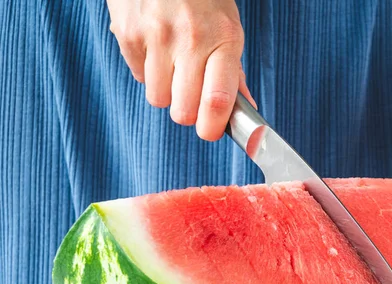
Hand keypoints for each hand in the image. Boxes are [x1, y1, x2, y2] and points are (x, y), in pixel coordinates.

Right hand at [106, 0, 255, 139]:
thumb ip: (233, 72)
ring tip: (172, 64)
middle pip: (183, 112)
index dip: (212, 128)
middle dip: (187, 112)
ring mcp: (157, 37)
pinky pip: (138, 77)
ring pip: (158, 99)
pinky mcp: (129, 34)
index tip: (210, 132)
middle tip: (191, 95)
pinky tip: (155, 47)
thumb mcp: (228, 27)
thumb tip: (246, 107)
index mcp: (224, 40)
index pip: (217, 101)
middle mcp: (190, 40)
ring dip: (166, 91)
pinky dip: (147, 70)